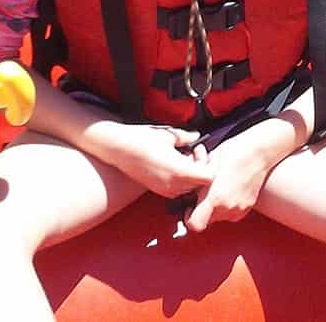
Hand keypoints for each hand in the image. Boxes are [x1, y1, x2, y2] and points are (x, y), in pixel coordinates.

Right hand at [94, 122, 213, 198]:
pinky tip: (173, 162)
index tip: (200, 149)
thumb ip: (187, 137)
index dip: (209, 163)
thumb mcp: (168, 135)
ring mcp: (164, 190)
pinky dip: (181, 178)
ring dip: (192, 173)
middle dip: (201, 166)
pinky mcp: (157, 190)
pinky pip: (178, 188)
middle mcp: (173, 185)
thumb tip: (196, 136)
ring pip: (190, 187)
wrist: (117, 147)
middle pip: (201, 183)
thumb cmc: (140, 140)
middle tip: (193, 149)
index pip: (208, 177)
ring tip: (182, 155)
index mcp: (178, 171)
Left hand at [184, 129, 280, 232]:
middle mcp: (227, 208)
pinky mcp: (247, 207)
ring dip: (215, 208)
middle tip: (203, 192)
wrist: (259, 152)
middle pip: (207, 221)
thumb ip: (196, 184)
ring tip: (217, 189)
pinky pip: (231, 213)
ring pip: (219, 217)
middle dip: (202, 209)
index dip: (188, 217)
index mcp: (215, 198)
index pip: (195, 224)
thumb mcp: (207, 166)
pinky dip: (226, 206)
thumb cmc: (233, 153)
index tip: (189, 207)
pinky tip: (228, 190)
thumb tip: (187, 190)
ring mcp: (239, 209)